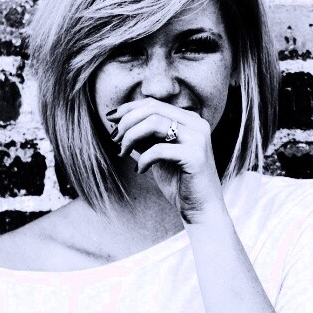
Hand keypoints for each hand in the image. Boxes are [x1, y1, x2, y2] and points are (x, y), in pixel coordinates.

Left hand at [107, 98, 225, 223]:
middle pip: (152, 109)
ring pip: (154, 123)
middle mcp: (197, 124)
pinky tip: (141, 171)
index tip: (111, 119)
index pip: (154, 103)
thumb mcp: (157, 154)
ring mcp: (198, 138)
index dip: (129, 109)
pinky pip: (159, 149)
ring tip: (123, 152)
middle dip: (127, 122)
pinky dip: (143, 159)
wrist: (201, 209)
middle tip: (114, 139)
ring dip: (131, 137)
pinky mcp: (195, 156)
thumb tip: (118, 123)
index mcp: (190, 120)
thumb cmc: (179, 182)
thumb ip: (145, 137)